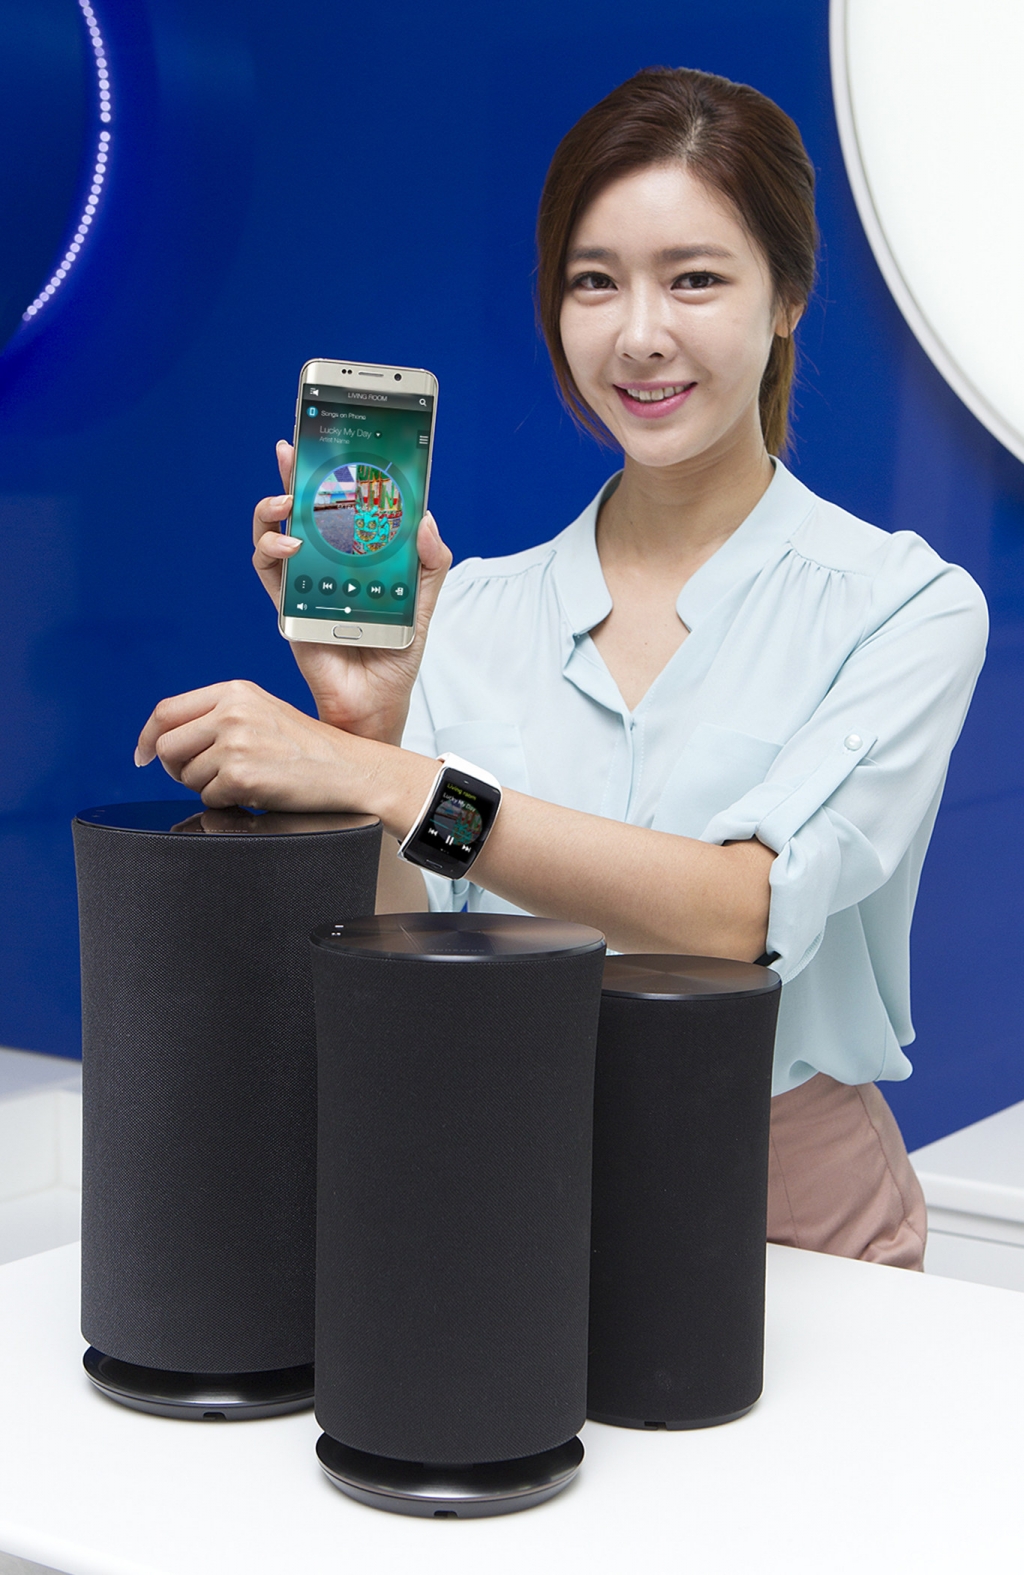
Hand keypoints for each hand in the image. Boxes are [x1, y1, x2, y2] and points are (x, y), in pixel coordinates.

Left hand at [134, 679, 437, 825]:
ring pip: (187, 776)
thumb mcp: (263, 712)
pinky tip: (255, 793)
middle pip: (167, 747)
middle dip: (178, 770)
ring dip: (208, 788)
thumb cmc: (309, 747)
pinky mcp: (242, 775)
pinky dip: (227, 803)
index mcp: (235, 691)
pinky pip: (209, 798)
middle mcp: (232, 711)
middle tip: (206, 778)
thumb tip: (163, 741)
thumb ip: (219, 716)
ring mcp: (236, 742)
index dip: (147, 737)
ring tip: (244, 782)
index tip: (142, 756)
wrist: (350, 769)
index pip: (167, 711)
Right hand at [253, 441, 451, 744]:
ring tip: (287, 503)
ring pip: (273, 531)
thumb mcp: (425, 601)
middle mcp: (324, 562)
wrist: (375, 701)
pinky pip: (267, 570)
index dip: (331, 472)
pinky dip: (271, 550)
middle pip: (301, 507)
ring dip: (272, 509)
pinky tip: (289, 545)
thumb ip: (431, 561)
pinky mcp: (286, 604)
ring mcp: (302, 581)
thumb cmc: (396, 652)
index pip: (340, 504)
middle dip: (293, 474)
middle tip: (293, 451)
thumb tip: (424, 518)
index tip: (329, 440)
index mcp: (356, 554)